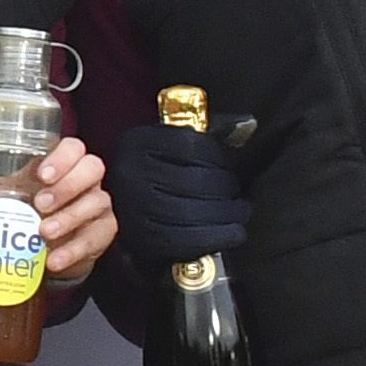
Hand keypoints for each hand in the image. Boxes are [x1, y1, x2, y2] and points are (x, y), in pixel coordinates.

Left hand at [0, 135, 114, 286]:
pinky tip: (54, 259)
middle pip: (92, 170)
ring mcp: (97, 206)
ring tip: (43, 233)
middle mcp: (85, 181)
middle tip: (40, 204)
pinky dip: (75, 250)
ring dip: (70, 219)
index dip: (63, 157)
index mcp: (60, 163)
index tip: (41, 174)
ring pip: (96, 204)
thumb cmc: (26, 207)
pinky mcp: (102, 233)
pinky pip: (97, 238)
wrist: (48, 244)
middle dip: (67, 186)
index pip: (74, 147)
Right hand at [110, 117, 253, 262]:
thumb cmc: (152, 174)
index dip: (220, 159)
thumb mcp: (163, 147)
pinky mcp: (144, 239)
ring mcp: (134, 208)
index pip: (192, 146)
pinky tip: (232, 233)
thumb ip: (198, 139)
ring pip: (194, 212)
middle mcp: (131, 174)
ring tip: (239, 213)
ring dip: (228, 214)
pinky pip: (189, 240)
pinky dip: (218, 237)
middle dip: (228, 190)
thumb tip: (248, 125)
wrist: (117, 207)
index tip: (229, 168)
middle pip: (196, 182)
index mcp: (137, 143)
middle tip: (238, 196)